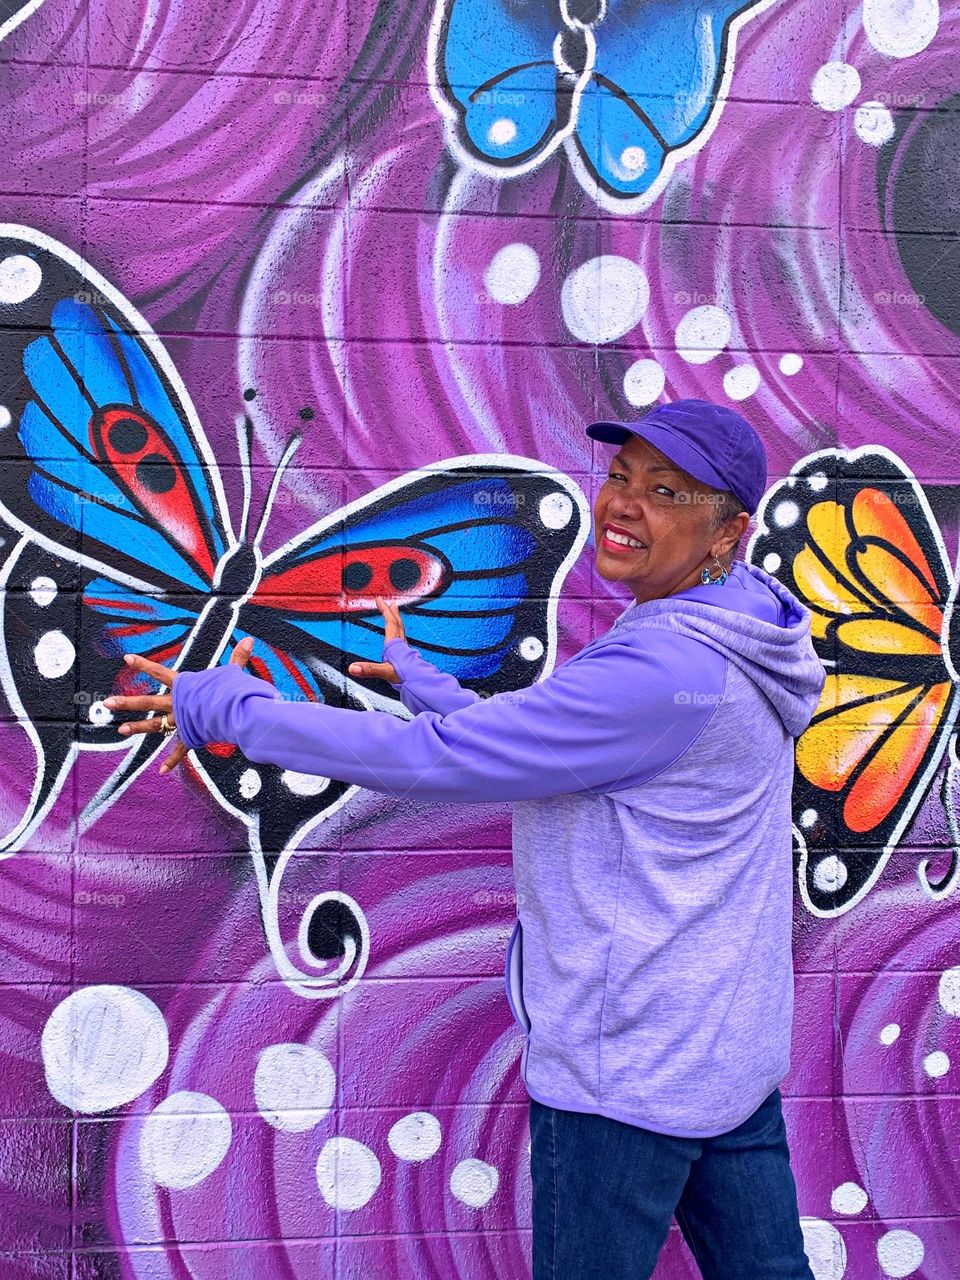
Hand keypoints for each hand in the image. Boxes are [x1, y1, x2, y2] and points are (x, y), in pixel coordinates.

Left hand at [103, 636, 254, 774]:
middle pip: (148, 702)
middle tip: (108, 702)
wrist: (233, 712)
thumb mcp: (233, 673)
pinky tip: (161, 771)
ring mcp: (181, 721)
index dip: (143, 665)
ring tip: (121, 730)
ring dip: (137, 727)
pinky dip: (172, 761)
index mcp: (185, 687)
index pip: (160, 673)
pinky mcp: (190, 736)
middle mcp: (177, 703)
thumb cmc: (231, 691)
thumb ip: (238, 658)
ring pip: (155, 725)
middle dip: (127, 702)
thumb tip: (249, 641)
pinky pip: (179, 750)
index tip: (126, 659)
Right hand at [347, 595, 405, 683]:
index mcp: (394, 644)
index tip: (379, 600)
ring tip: (394, 616)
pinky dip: (398, 634)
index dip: (384, 610)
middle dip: (392, 612)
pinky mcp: (406, 656)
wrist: (419, 682)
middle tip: (390, 604)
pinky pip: (402, 639)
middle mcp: (400, 644)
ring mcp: (404, 649)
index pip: (390, 622)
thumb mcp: (384, 672)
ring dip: (396, 621)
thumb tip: (352, 668)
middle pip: (397, 624)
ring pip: (401, 631)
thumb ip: (369, 670)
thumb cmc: (404, 676)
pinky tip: (397, 639)